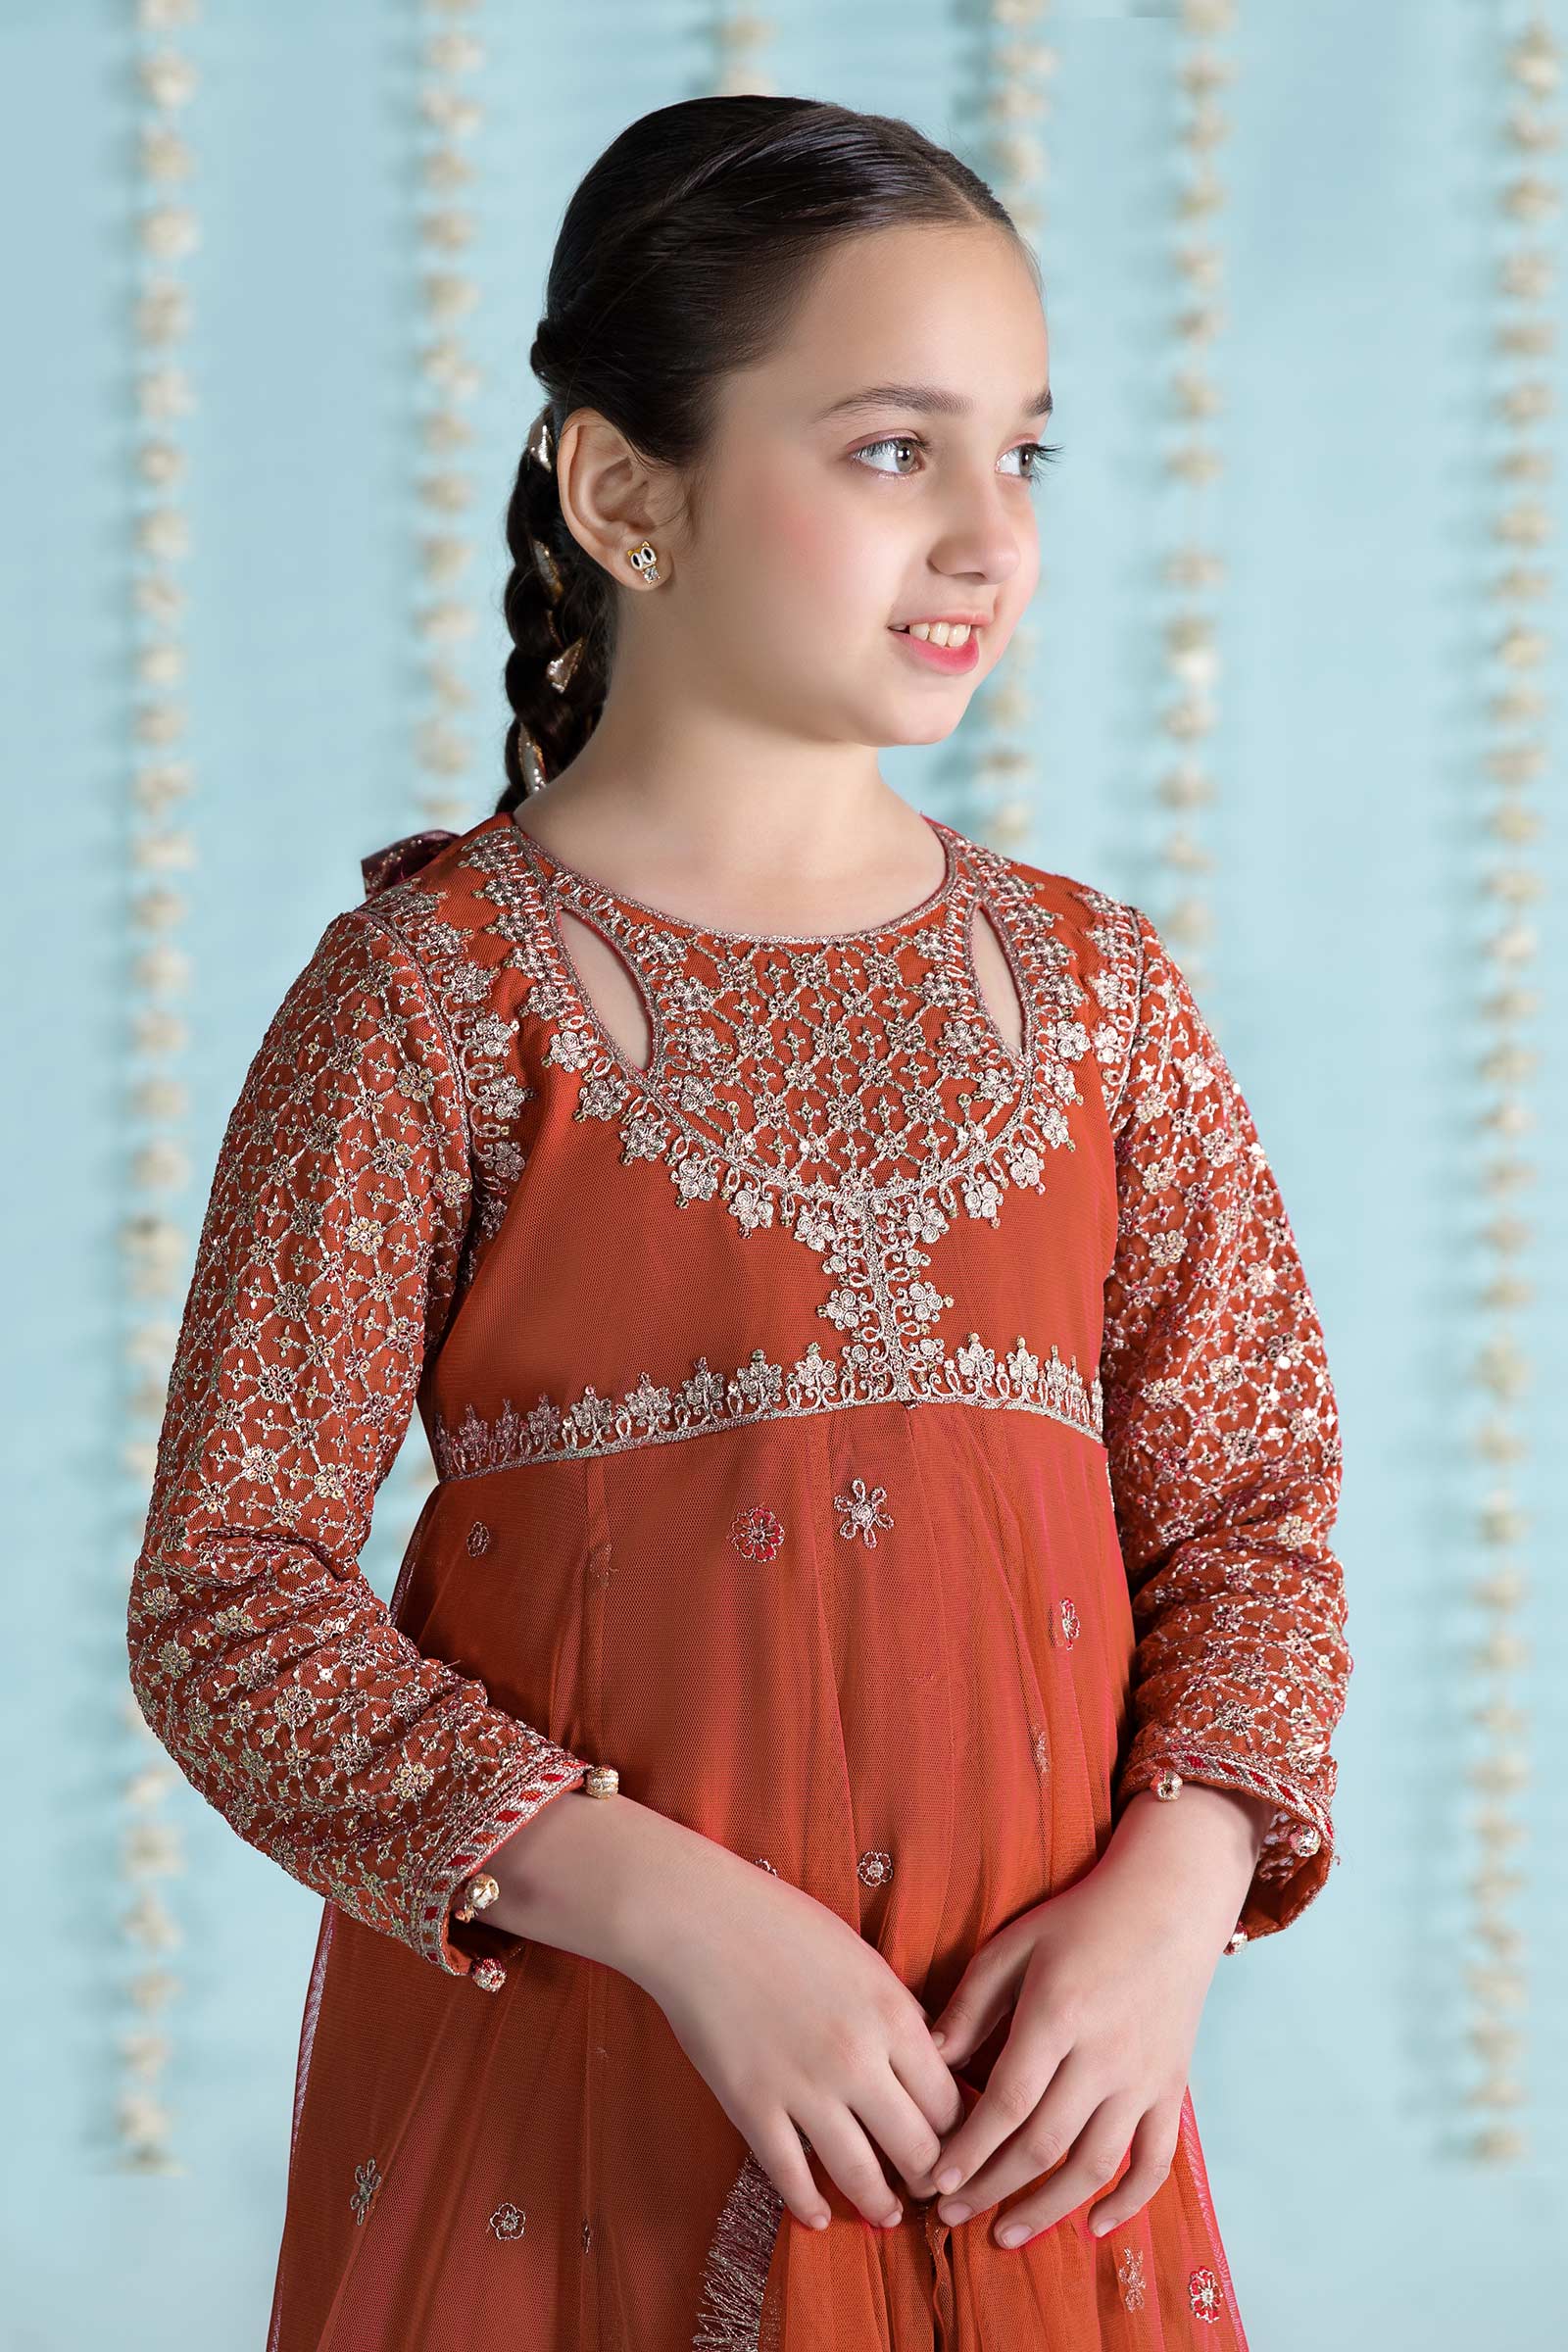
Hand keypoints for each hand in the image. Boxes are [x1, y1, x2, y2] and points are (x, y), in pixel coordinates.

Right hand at [628, 1840, 966, 2234]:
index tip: (958, 2147)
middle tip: (929, 2189)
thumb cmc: (782, 1924)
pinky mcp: (752, 2106)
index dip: (960, 2134)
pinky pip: (790, 2177)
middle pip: (918, 2149)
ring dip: (880, 2206)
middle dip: (930, 2178)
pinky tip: (818, 2217)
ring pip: (861, 2176)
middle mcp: (856, 2059)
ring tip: (887, 2216)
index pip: (949, 2102)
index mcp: (891, 2015)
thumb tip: (930, 2059)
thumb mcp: (862, 1957)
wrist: (697, 1917)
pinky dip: (809, 2207)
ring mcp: (803, 2088)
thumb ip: (898, 2012)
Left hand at [907, 1799, 1247, 2249]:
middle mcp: (1103, 2055)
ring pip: (1096, 2164)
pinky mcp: (1172, 2088)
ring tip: (1005, 2234)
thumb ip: (971, 2004)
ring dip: (1048, 2208)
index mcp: (1057, 2015)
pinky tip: (1094, 2228)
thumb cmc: (1081, 1920)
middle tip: (951, 2216)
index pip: (1007, 2103)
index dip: (970, 2150)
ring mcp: (1143, 2077)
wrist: (1169, 1902)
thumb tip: (930, 2062)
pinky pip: (1156, 2160)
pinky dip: (1130, 2203)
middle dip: (992, 2188)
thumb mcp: (1014, 1946)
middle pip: (1044, 2143)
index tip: (936, 2183)